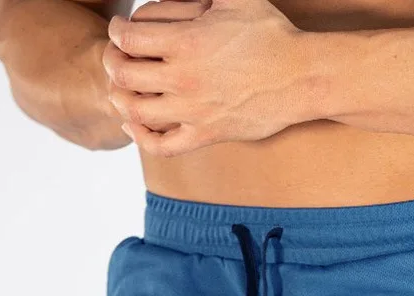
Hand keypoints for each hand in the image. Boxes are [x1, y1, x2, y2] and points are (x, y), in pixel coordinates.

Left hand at [102, 0, 312, 156]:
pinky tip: (135, 126)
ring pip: (136, 111)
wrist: (300, 78)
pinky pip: (161, 145)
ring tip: (123, 89)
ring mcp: (193, 111)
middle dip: (113, 62)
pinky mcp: (206, 135)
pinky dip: (141, 137)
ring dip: (121, 98)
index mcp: (185, 42)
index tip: (120, 30)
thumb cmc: (271, 35)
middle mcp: (183, 79)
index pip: (126, 37)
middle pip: (123, 74)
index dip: (116, 30)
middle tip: (117, 58)